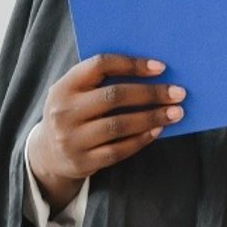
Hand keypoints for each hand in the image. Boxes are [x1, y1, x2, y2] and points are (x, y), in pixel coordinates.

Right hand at [26, 54, 184, 208]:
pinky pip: (119, 150)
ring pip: (119, 125)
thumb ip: (103, 82)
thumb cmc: (75, 114)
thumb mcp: (76, 94)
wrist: (47, 154)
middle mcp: (64, 111)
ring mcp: (71, 139)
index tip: (161, 67)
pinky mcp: (82, 162)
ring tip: (175, 113)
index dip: (132, 64)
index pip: (100, 65)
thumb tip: (155, 72)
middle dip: (151, 93)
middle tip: (178, 93)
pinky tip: (158, 131)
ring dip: (152, 117)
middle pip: (114, 96)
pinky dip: (142, 139)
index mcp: (64, 86)